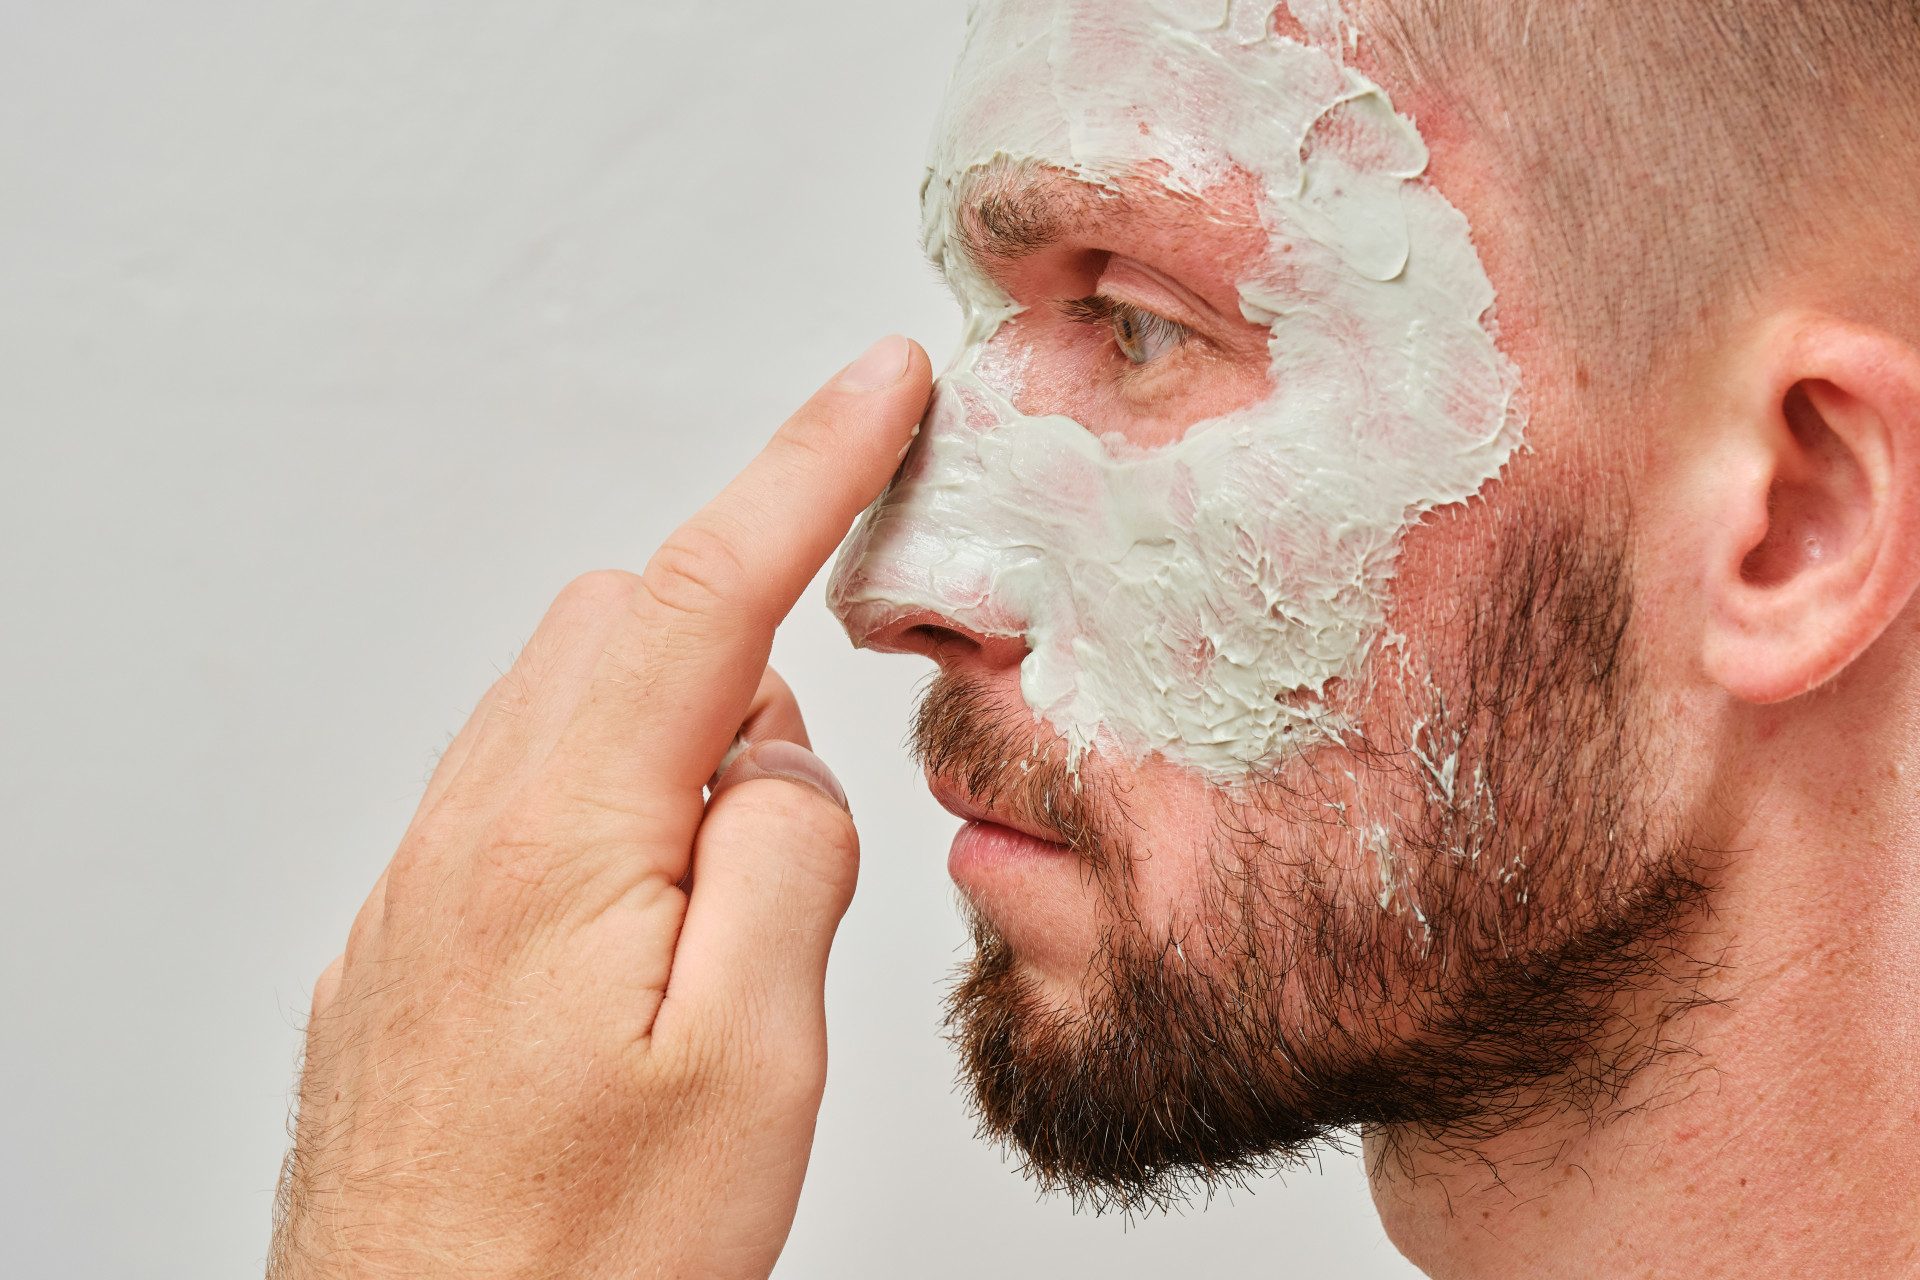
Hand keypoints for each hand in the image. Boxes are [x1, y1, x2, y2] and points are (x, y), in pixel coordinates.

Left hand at [270, 336, 931, 1278]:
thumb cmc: (579, 1263)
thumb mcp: (748, 1063)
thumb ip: (784, 860)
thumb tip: (778, 760)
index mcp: (560, 834)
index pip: (707, 592)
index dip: (807, 469)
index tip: (879, 387)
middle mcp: (469, 836)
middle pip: (625, 632)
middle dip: (745, 649)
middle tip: (805, 808)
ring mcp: (426, 894)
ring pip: (573, 718)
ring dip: (683, 753)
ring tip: (731, 931)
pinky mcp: (416, 953)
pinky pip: (526, 806)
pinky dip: (618, 818)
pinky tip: (649, 955)